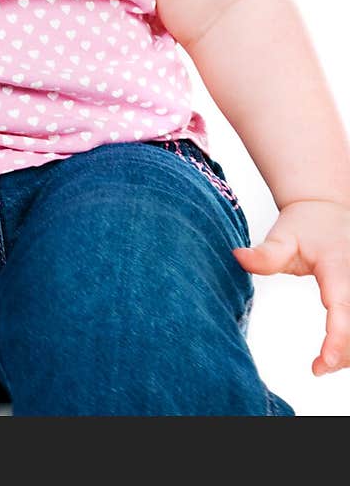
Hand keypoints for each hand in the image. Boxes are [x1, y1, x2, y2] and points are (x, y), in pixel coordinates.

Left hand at [232, 199, 349, 376]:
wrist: (327, 207)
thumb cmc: (304, 223)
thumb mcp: (283, 236)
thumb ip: (264, 254)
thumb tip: (237, 257)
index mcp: (337, 267)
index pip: (342, 307)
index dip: (336, 338)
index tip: (322, 363)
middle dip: (344, 351)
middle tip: (319, 367)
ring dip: (349, 349)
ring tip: (325, 361)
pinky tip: (337, 351)